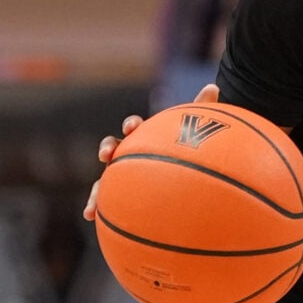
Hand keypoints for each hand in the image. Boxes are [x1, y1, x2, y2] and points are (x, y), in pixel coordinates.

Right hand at [86, 83, 217, 221]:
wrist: (178, 171)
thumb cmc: (183, 148)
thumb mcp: (192, 131)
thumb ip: (199, 110)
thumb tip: (212, 86)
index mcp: (144, 138)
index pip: (135, 127)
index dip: (131, 125)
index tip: (132, 128)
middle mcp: (128, 154)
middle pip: (114, 148)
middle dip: (108, 148)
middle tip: (106, 154)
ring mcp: (122, 175)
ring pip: (104, 178)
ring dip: (96, 188)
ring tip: (91, 199)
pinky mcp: (120, 194)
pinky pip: (107, 201)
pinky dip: (97, 207)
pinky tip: (90, 217)